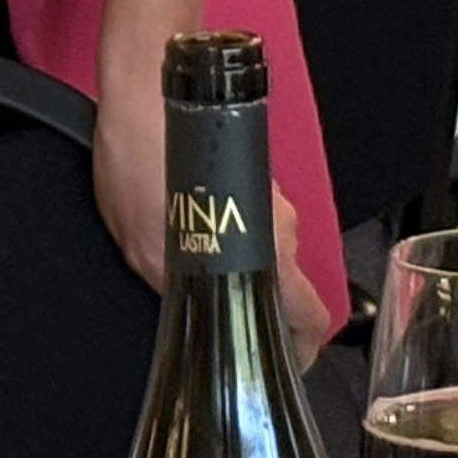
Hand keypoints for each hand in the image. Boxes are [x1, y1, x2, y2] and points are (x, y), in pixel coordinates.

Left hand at [92, 96, 333, 361]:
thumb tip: (187, 314)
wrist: (141, 96)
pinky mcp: (248, 174)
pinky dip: (227, 228)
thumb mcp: (147, 254)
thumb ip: (177, 292)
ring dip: (236, 260)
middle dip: (256, 300)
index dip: (303, 349)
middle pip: (289, 282)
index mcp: (271, 252)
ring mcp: (270, 195)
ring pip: (264, 247)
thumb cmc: (144, 164)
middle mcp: (282, 223)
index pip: (315, 317)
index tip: (285, 361)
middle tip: (219, 310)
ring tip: (191, 259)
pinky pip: (248, 216)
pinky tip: (185, 223)